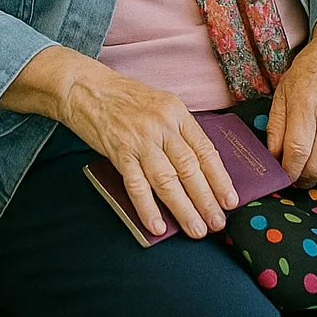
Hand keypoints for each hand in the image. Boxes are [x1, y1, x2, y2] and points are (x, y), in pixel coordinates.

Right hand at [62, 64, 239, 239]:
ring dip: (184, 209)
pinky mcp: (119, 151)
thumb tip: (197, 169)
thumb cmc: (123, 97)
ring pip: (168, 180)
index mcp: (176, 112)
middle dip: (206, 200)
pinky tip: (158, 225)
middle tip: (217, 222)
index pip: (205, 149)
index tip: (230, 199)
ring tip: (196, 229)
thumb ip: (177, 132)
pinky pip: (137, 185)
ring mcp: (140, 139)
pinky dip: (148, 208)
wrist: (85, 87)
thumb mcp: (159, 104)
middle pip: (190, 168)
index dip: (220, 178)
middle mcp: (162, 125)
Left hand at [266, 10, 316, 185]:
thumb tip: (273, 157)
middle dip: (301, 179)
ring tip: (306, 169)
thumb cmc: (309, 70)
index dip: (287, 171)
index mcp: (306, 105)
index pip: (297, 151)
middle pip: (316, 166)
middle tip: (293, 177)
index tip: (281, 175)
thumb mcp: (283, 91)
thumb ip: (276, 126)